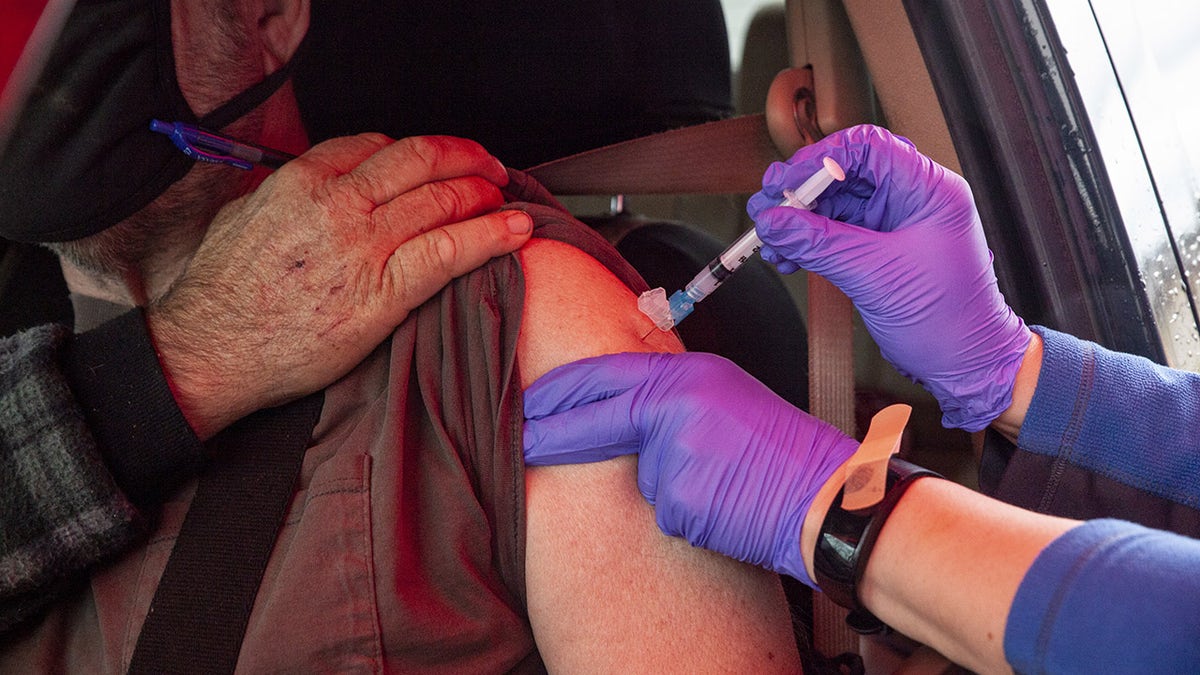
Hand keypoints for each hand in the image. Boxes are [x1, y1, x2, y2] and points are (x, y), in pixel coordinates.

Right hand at [149, 134, 531, 438]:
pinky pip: (450, 250)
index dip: (419, 151)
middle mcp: (339, 204)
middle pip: (420, 160)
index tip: (436, 159)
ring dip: (484, 192)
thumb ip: (284, 196)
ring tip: (506, 196)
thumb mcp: (243, 219)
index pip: (377, 146)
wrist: (211, 352)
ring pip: (442, 200)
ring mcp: (365, 246)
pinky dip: (491, 235)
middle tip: (488, 166)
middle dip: (464, 157)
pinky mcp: (385, 293)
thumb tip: (309, 191)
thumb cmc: (222, 296)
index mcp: (302, 181)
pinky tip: (516, 230)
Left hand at [523, 351, 858, 585]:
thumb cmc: (784, 450)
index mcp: (690, 374)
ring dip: (665, 484)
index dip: (562, 391)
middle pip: (597, 420)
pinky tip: (724, 504)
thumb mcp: (726, 396)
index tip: (531, 401)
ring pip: (639, 476)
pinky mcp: (680, 501)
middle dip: (553, 433)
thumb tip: (618, 407)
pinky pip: (664, 510)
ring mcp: (676, 455)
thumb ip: (673, 396)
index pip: (607, 375)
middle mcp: (677, 406)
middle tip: (524, 440)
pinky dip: (686, 513)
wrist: (828, 497)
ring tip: (721, 480)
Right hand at [747, 124, 1030, 430]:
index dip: (820, 160)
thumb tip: (774, 221)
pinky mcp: (879, 249)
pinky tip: (786, 255)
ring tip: (770, 238)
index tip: (786, 183)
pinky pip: (834, 233)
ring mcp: (894, 223)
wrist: (964, 364)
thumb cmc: (947, 320)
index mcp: (928, 189)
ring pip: (834, 204)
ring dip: (798, 221)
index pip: (868, 147)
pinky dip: (807, 243)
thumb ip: (820, 244)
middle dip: (801, 191)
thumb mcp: (875, 276)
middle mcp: (911, 199)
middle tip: (768, 206)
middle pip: (845, 173)